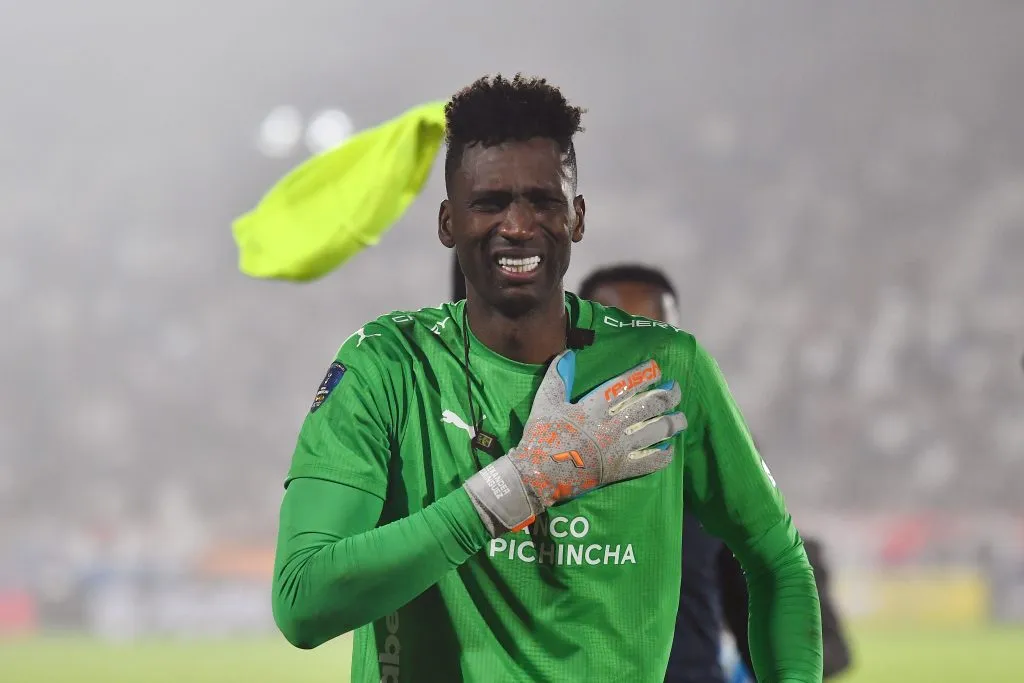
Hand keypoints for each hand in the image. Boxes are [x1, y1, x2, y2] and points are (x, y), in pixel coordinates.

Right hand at [464, 349, 686, 535]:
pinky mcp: (621, 470)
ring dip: (673, 423)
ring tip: (682, 418)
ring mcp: (619, 448)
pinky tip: (669, 449)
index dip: (643, 374)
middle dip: (667, 395)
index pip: (625, 385)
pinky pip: (650, 462)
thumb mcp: (545, 402)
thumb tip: (569, 354)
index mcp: (594, 406)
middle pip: (649, 406)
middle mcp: (612, 425)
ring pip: (656, 431)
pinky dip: (663, 455)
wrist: (539, 474)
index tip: (656, 368)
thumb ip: (558, 376)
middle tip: (676, 390)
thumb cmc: (541, 436)